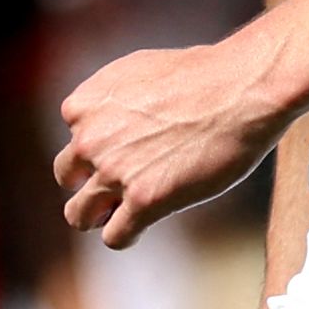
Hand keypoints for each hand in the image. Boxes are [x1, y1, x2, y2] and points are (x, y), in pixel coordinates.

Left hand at [55, 33, 299, 251]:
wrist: (240, 90)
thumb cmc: (203, 75)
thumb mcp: (138, 71)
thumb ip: (112, 99)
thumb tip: (110, 118)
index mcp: (84, 105)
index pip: (73, 139)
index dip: (99, 148)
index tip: (126, 148)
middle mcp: (89, 139)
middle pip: (68, 177)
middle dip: (90, 183)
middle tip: (118, 186)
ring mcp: (114, 172)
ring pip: (79, 215)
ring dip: (99, 217)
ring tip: (122, 214)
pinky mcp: (144, 201)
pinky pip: (115, 237)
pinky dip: (126, 235)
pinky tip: (144, 224)